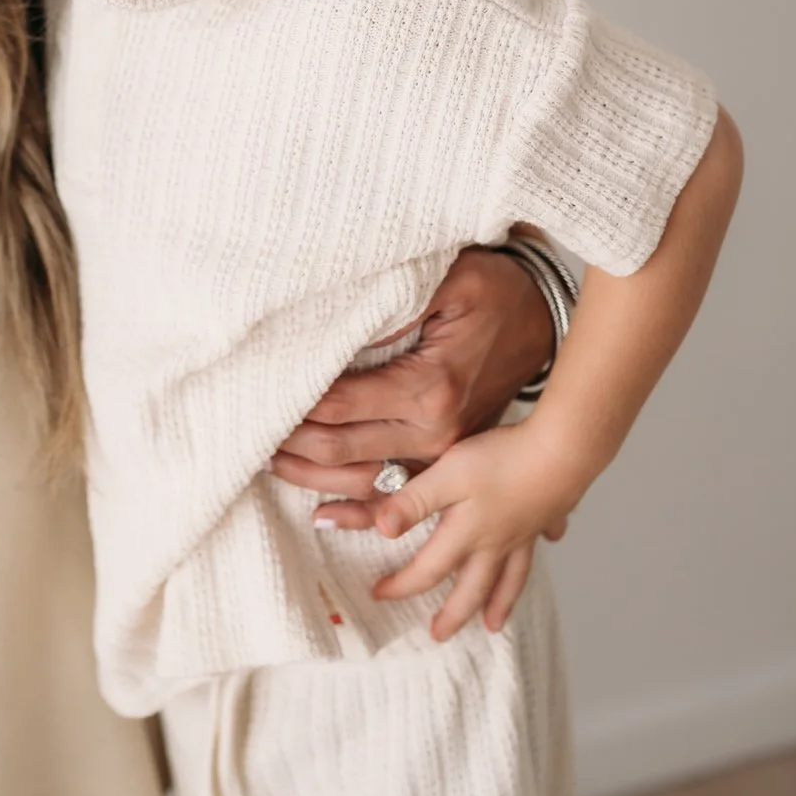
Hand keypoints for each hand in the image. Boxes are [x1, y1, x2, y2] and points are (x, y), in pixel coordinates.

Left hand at [269, 245, 554, 526]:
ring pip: (362, 480)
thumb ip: (394, 305)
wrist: (546, 317)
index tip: (256, 393)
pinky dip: (358, 512)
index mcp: (428, 387)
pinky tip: (324, 514)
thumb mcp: (450, 281)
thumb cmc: (496, 291)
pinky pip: (397, 497)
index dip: (293, 403)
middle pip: (340, 448)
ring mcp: (444, 454)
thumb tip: (338, 329)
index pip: (337, 404)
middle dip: (290, 442)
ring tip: (271, 464)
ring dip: (312, 477)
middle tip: (248, 431)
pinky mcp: (448, 459)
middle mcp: (435, 432)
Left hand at [369, 423, 579, 639]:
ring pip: (510, 577)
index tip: (380, 594)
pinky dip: (541, 548)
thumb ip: (414, 502)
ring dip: (500, 603)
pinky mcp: (547, 514)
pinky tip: (549, 543)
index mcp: (467, 535)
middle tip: (439, 636)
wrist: (561, 452)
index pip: (428, 570)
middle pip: (472, 589)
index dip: (402, 585)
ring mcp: (525, 532)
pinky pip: (541, 542)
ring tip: (494, 625)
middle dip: (453, 615)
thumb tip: (381, 531)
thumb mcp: (446, 476)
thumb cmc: (501, 461)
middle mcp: (497, 543)